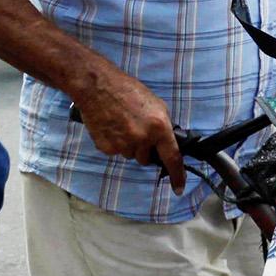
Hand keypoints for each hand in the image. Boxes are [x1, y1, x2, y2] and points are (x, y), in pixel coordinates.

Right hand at [75, 68, 184, 192]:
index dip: (177, 175)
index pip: (172, 158)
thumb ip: (163, 126)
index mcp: (159, 128)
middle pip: (147, 159)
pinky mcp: (107, 148)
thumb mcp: (156, 105)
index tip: (179, 188)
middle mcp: (142, 139)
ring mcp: (123, 145)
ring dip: (130, 145)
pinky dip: (115, 143)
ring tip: (122, 124)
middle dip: (145, 149)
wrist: (97, 86)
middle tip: (137, 130)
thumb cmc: (128, 91)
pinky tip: (111, 127)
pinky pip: (116, 152)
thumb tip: (167, 143)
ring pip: (131, 155)